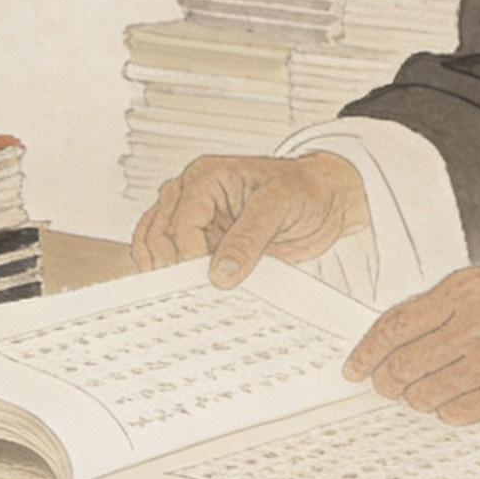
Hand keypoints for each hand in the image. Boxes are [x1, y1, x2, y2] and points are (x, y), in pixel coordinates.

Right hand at [130, 153, 369, 287]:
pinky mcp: (203, 244)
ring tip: (185, 301)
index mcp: (206, 177)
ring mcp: (194, 221)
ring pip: (155, 248)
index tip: (205, 281)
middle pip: (157, 235)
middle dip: (169, 268)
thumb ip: (249, 237)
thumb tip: (221, 272)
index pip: (180, 222)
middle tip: (189, 298)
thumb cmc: (304, 189)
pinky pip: (177, 262)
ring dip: (165, 275)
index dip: (187, 255)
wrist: (324, 202)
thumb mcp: (280, 206)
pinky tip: (192, 298)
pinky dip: (177, 280)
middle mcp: (191, 196)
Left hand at [342, 268, 479, 422]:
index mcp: (467, 290)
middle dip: (387, 381)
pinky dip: (450, 408)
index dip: (366, 352)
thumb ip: (443, 304)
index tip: (353, 368)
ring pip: (424, 396)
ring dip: (420, 397)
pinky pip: (455, 413)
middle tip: (388, 385)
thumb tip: (392, 337)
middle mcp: (477, 325)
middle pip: (402, 367)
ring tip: (435, 386)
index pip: (395, 326)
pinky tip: (464, 394)